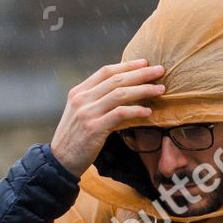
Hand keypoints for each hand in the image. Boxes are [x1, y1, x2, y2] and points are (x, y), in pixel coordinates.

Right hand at [49, 60, 166, 176]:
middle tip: (160, 70)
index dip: (127, 66)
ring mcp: (87, 113)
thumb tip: (122, 91)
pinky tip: (149, 111)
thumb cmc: (76, 137)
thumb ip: (96, 100)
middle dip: (140, 74)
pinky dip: (136, 110)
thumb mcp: (81, 113)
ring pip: (120, 94)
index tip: (144, 63)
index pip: (105, 72)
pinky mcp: (94, 128)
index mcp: (79, 92)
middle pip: (116, 80)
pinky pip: (119, 114)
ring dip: (143, 90)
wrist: (61, 160)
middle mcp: (82, 99)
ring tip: (160, 89)